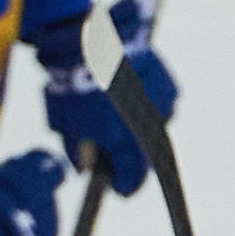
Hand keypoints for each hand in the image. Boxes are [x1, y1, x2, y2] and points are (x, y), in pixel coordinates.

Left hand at [41, 0, 176, 196]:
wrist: (87, 45)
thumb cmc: (73, 87)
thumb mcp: (65, 126)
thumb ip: (77, 154)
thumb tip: (85, 170)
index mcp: (127, 147)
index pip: (131, 181)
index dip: (123, 187)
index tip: (117, 190)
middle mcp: (152, 132)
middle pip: (147, 158)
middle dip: (133, 158)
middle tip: (116, 152)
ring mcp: (164, 109)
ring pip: (157, 128)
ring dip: (142, 128)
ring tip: (120, 113)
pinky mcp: (169, 86)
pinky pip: (164, 102)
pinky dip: (150, 103)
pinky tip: (131, 92)